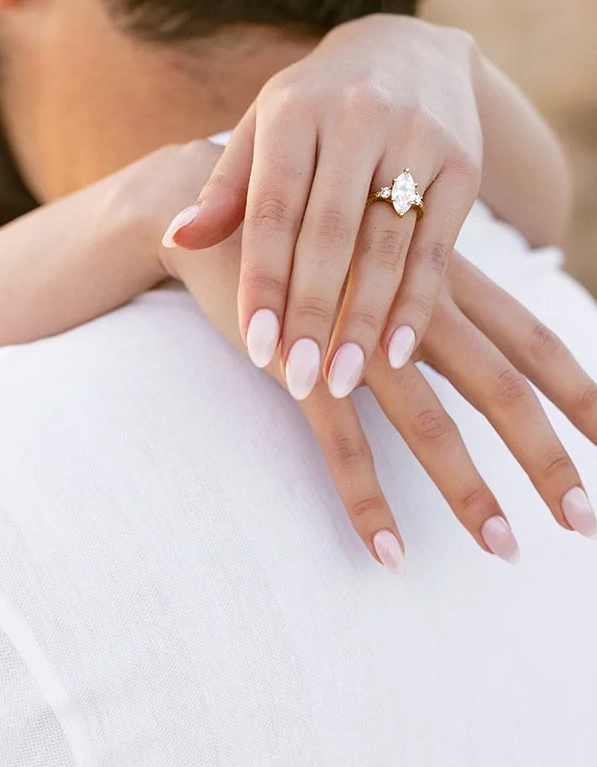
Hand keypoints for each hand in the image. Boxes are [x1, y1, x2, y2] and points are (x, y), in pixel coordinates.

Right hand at [161, 227, 596, 570]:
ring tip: (506, 548)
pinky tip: (389, 551)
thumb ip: (421, 295)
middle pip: (501, 387)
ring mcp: (355, 338)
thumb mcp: (374, 258)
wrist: (207, 215)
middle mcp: (412, 307)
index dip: (578, 387)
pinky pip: (343, 444)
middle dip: (547, 456)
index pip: (529, 336)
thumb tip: (468, 344)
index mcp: (440, 279)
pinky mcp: (300, 366)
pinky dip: (368, 499)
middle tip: (584, 519)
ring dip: (471, 491)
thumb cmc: (297, 243)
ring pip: (430, 425)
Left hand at [165, 15, 483, 400]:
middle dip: (311, 312)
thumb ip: (224, 189)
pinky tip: (398, 350)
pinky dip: (416, 302)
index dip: (263, 279)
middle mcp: (357, 117)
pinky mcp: (462, 163)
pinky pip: (437, 246)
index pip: (273, 209)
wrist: (409, 49)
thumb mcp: (261, 129)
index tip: (254, 344)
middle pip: (330, 233)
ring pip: (386, 244)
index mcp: (294, 110)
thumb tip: (174, 238)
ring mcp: (416, 138)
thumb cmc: (312, 106)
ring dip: (363, 319)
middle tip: (295, 378)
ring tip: (342, 380)